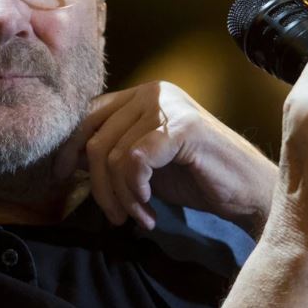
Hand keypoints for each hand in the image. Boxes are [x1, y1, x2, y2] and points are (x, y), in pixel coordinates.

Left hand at [54, 81, 277, 231]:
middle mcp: (155, 91)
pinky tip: (151, 210)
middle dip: (100, 187)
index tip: (60, 177)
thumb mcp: (146, 162)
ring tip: (139, 216)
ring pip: (114, 156)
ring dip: (121, 198)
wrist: (248, 191)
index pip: (90, 115)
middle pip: (97, 139)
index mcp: (144, 94)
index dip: (70, 147)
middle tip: (116, 217)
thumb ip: (113, 152)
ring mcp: (169, 106)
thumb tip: (67, 158)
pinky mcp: (182, 128)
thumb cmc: (199, 178)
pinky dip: (136, 193)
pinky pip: (134, 162)